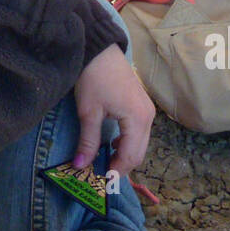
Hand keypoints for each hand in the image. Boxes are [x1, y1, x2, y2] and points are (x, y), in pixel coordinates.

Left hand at [72, 44, 155, 174]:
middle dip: (122, 166)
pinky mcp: (143, 104)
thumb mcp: (88, 112)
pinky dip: (128, 142)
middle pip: (139, 152)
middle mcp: (148, 117)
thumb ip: (88, 142)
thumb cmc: (93, 78)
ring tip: (105, 161)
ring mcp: (148, 110)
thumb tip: (80, 166)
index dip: (116, 171)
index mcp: (138, 119)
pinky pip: (139, 132)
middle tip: (101, 175)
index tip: (99, 181)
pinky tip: (112, 143)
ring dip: (125, 154)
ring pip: (140, 143)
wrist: (99, 49)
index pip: (131, 156)